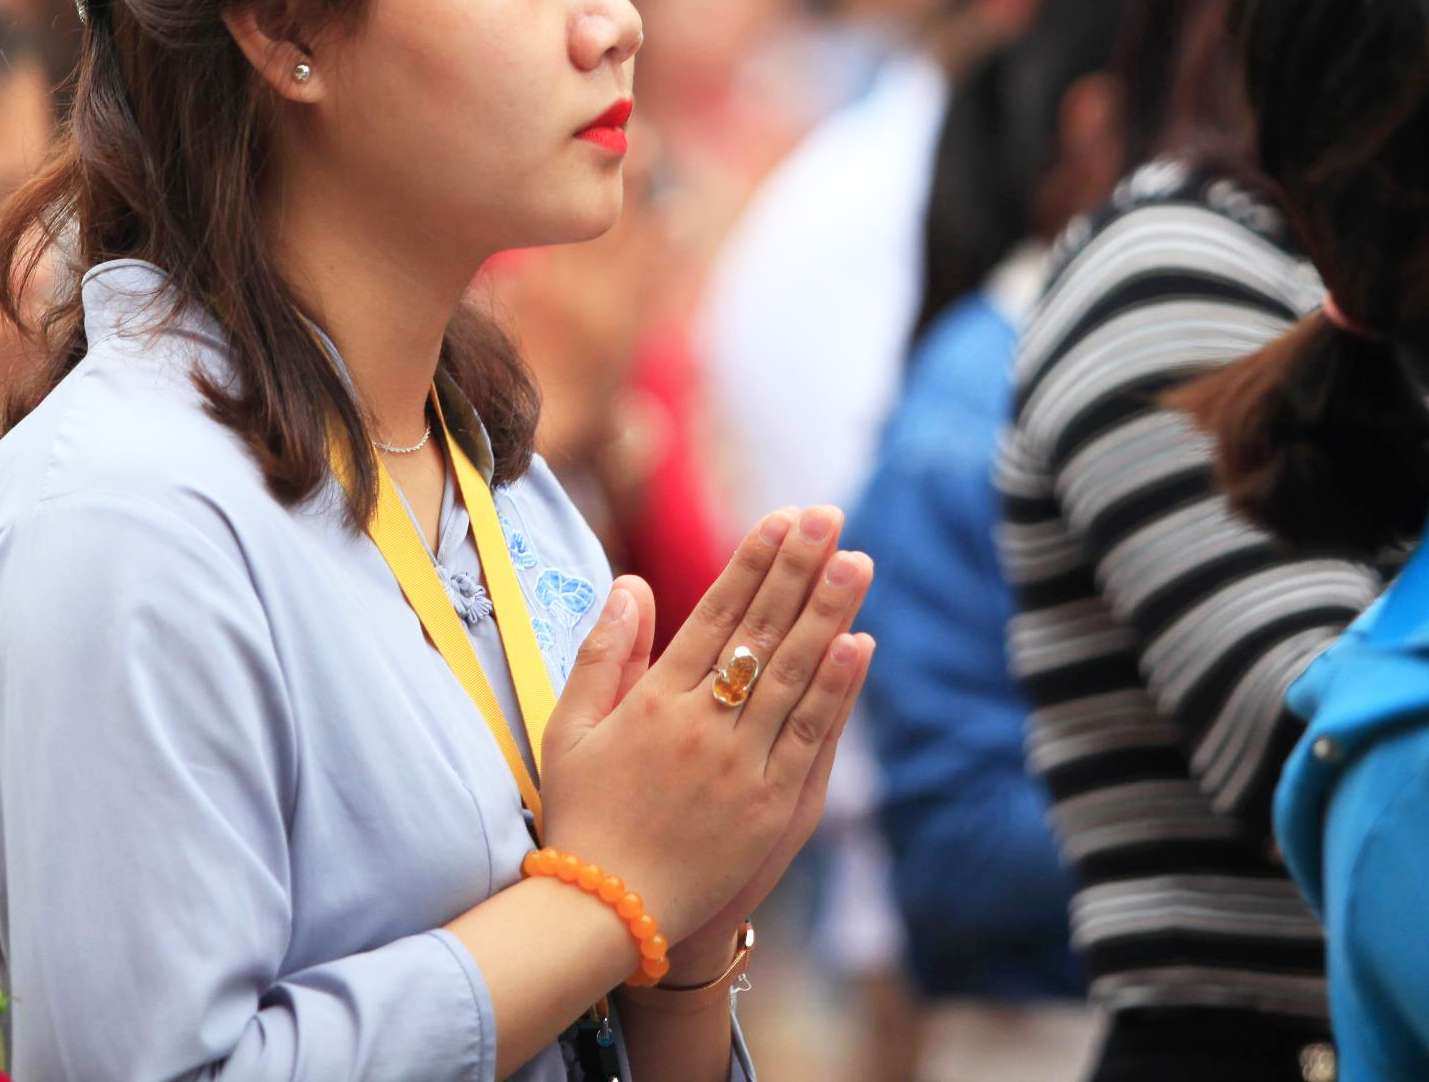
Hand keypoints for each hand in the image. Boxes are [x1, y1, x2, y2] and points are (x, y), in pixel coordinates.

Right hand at [536, 507, 873, 957]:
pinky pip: (811, 738)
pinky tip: (859, 645)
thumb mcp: (570, 727)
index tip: (781, 518)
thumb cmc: (582, 815)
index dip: (753, 563)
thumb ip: (604, 652)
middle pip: (761, 633)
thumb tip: (632, 583)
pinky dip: (837, 690)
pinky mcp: (772, 809)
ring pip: (794, 676)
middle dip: (799, 569)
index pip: (715, 614)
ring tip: (857, 562)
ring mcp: (743, 767)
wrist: (607, 913)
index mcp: (655, 702)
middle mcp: (704, 726)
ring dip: (829, 615)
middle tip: (829, 515)